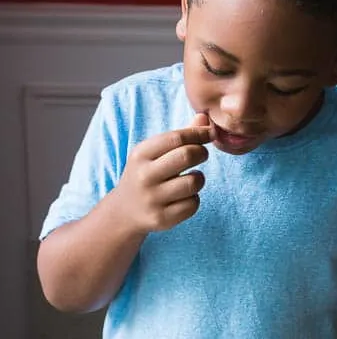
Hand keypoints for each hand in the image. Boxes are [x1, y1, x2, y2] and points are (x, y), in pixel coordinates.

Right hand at [115, 113, 213, 233]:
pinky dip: (194, 199)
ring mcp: (153, 200)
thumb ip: (179, 136)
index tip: (209, 133)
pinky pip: (193, 204)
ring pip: (193, 182)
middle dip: (201, 152)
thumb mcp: (153, 153)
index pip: (176, 138)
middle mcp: (144, 176)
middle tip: (202, 154)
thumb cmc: (146, 174)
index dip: (198, 133)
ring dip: (199, 178)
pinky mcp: (162, 219)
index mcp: (140, 154)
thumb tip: (205, 119)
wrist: (125, 210)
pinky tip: (184, 197)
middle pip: (187, 156)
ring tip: (192, 178)